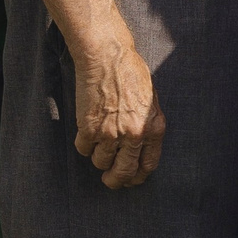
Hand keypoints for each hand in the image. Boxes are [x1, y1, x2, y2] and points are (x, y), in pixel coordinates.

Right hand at [71, 38, 165, 186]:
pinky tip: (86, 133)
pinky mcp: (88, 128)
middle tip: (109, 180)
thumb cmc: (130, 72)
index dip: (137, 177)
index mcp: (153, 127)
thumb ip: (148, 125)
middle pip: (123, 172)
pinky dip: (84, 145)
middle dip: (115, 180)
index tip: (130, 179)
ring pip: (101, 162)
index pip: (147, 165)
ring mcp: (110, 132)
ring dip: (98, 157)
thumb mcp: (151, 100)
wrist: (107, 56)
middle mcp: (134, 134)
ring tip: (98, 144)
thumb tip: (139, 149)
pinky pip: (83, 149)